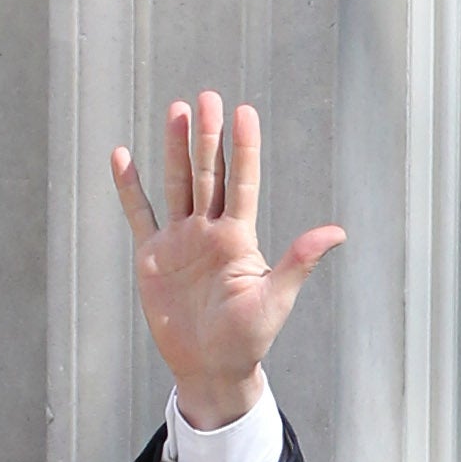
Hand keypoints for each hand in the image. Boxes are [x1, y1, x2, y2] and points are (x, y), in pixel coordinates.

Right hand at [110, 93, 345, 428]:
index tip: (244, 111)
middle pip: (207, 173)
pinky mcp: (152, 257)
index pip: (241, 182)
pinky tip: (123, 155)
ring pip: (176, 184)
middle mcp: (210, 231)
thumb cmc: (250, 337)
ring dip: (173, 149)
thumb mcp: (277, 297)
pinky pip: (140, 214)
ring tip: (176, 110)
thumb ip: (299, 261)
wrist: (212, 366)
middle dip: (207, 136)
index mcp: (240, 237)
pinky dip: (129, 187)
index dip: (243, 148)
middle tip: (207, 95)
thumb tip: (337, 232)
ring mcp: (180, 241)